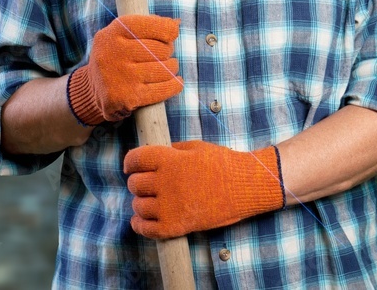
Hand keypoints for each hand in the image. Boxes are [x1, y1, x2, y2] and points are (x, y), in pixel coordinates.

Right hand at [66, 14, 181, 125]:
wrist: (93, 88)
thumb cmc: (115, 56)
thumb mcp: (120, 34)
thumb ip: (145, 26)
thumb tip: (175, 24)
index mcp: (113, 32)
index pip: (151, 25)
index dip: (167, 29)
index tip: (171, 34)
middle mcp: (115, 52)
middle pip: (161, 49)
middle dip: (167, 51)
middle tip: (164, 54)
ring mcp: (122, 76)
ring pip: (165, 70)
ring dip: (171, 69)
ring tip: (166, 68)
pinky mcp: (129, 97)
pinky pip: (164, 89)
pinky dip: (174, 85)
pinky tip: (175, 82)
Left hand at [124, 140, 284, 238]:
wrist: (246, 186)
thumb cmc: (224, 164)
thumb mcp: (195, 148)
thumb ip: (171, 151)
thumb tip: (153, 156)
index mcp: (168, 159)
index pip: (134, 159)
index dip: (130, 163)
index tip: (131, 167)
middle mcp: (165, 182)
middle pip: (134, 184)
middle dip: (138, 183)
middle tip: (146, 185)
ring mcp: (170, 206)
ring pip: (138, 206)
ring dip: (140, 204)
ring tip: (149, 202)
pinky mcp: (178, 226)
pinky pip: (147, 229)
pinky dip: (140, 225)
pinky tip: (141, 221)